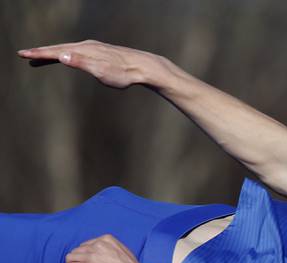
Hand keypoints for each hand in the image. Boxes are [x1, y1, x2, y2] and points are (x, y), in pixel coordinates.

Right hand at [17, 40, 160, 88]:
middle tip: (25, 56)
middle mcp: (87, 46)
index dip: (39, 54)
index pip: (55, 51)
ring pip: (68, 50)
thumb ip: (81, 63)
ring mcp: (94, 48)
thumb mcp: (100, 71)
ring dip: (53, 54)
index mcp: (83, 50)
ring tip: (41, 59)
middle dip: (41, 53)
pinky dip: (67, 55)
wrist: (143, 67)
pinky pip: (78, 52)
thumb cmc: (123, 72)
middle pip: (59, 49)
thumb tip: (62, 56)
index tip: (23, 55)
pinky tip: (68, 58)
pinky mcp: (101, 53)